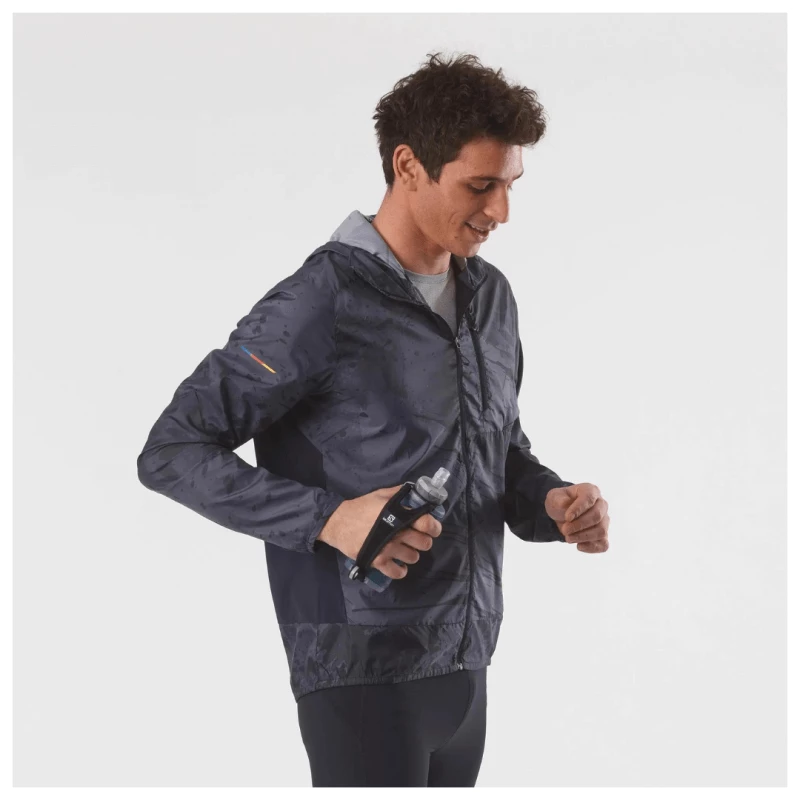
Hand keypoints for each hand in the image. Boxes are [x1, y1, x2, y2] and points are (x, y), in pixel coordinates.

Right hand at [317, 484, 442, 577]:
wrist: (337, 522)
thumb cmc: (360, 507)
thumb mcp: (380, 495)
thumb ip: (399, 493)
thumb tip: (416, 491)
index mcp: (399, 515)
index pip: (427, 524)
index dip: (434, 527)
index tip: (432, 528)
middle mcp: (396, 533)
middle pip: (424, 543)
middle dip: (423, 540)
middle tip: (415, 538)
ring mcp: (387, 549)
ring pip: (413, 558)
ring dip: (411, 554)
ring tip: (404, 549)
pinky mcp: (377, 561)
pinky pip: (397, 573)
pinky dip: (400, 570)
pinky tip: (398, 564)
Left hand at [545, 483, 609, 552]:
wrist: (561, 514)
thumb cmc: (560, 502)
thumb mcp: (554, 497)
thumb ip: (559, 500)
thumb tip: (565, 505)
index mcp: (591, 491)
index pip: (589, 498)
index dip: (579, 509)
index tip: (567, 517)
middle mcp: (601, 505)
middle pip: (597, 516)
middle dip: (579, 525)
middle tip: (564, 530)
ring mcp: (604, 520)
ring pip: (601, 531)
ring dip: (584, 537)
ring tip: (568, 538)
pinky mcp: (602, 535)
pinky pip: (604, 544)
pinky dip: (592, 547)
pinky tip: (578, 546)